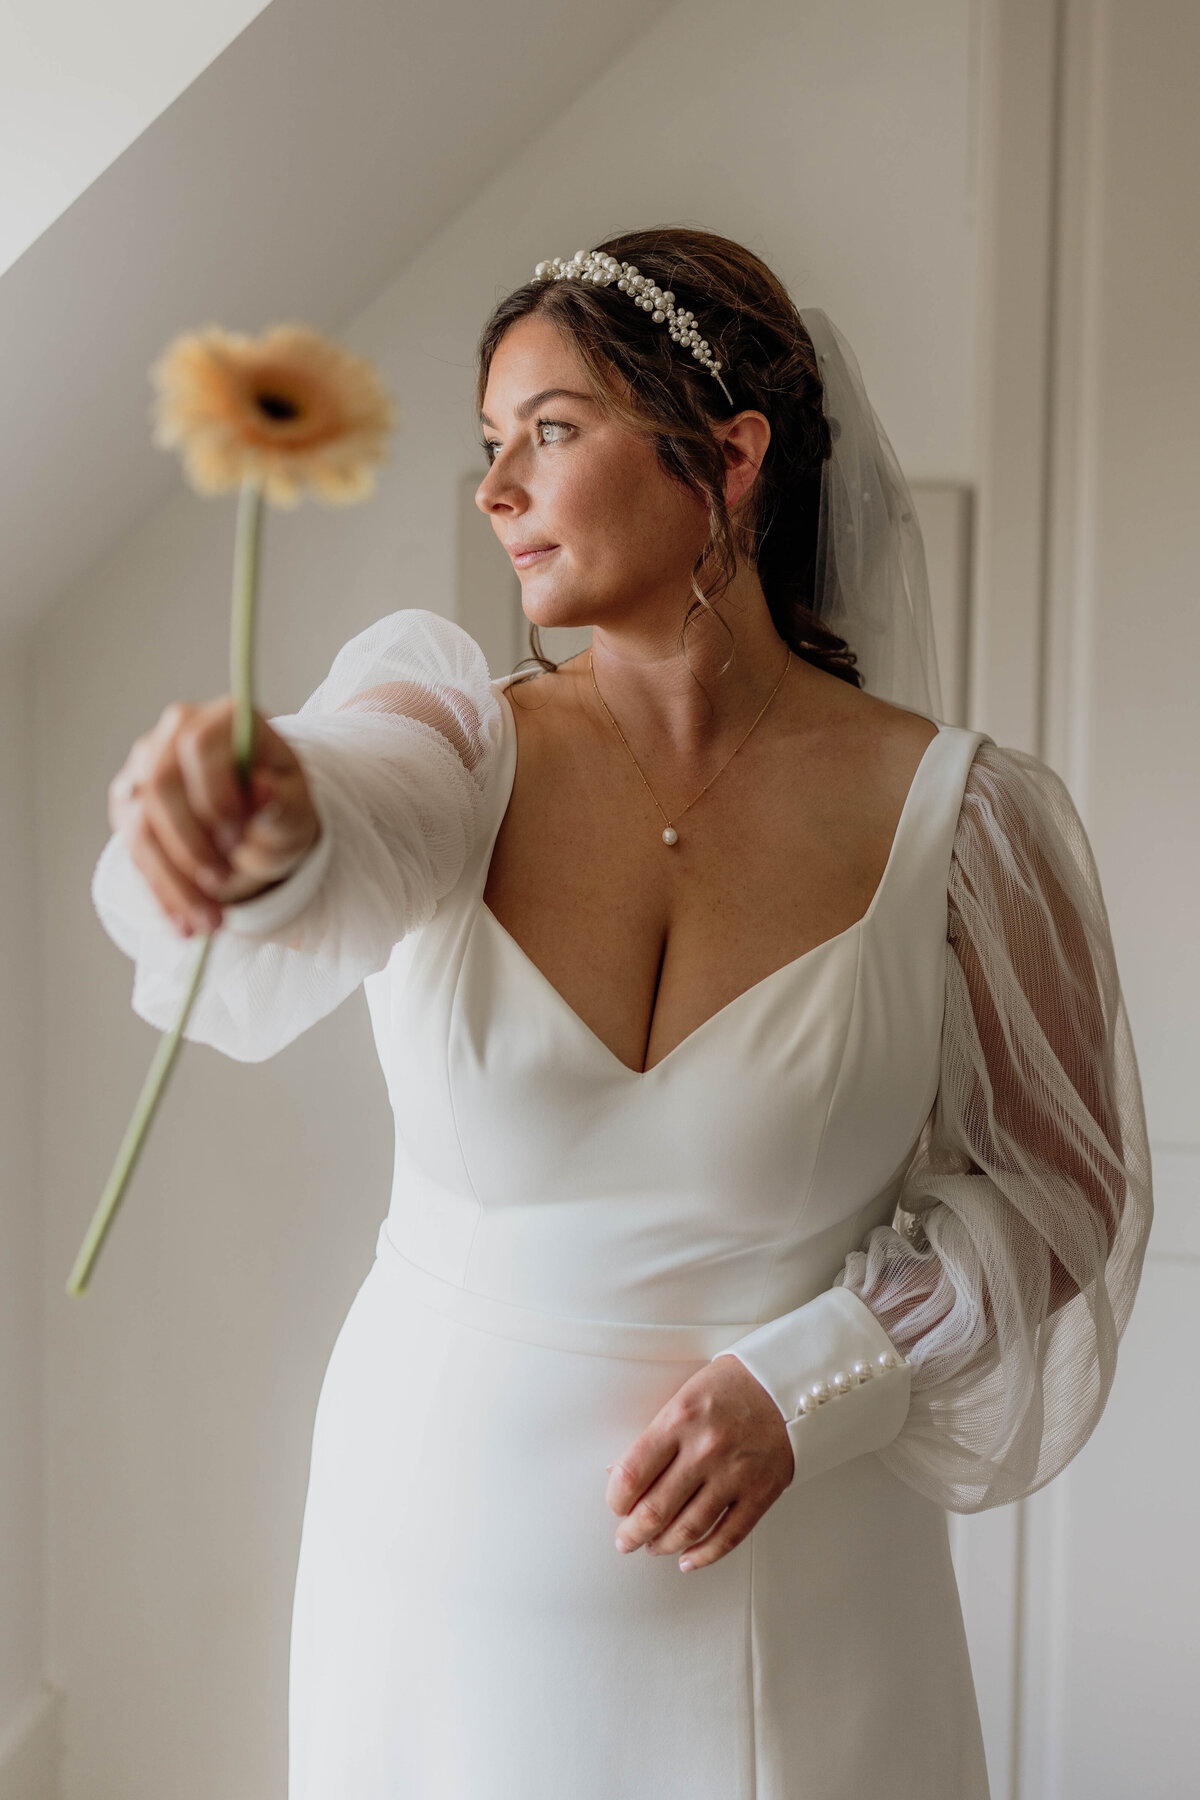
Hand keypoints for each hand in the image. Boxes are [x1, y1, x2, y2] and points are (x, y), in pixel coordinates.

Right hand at [107, 696, 320, 936]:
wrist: (260, 827)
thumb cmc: (281, 809)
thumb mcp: (296, 810)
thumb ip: (282, 803)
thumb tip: (263, 791)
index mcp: (225, 721)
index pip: (200, 742)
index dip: (214, 791)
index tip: (239, 836)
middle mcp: (175, 734)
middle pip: (161, 784)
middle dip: (191, 842)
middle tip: (224, 883)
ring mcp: (145, 769)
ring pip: (142, 825)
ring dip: (176, 880)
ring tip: (212, 921)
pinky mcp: (130, 807)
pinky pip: (135, 853)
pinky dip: (163, 894)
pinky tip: (187, 925)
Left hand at [605, 1354, 794, 1571]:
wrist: (788, 1386)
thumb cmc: (733, 1386)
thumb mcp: (684, 1396)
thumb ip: (655, 1436)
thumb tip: (621, 1474)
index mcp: (680, 1419)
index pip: (632, 1474)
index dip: (616, 1499)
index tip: (616, 1505)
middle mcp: (706, 1449)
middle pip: (655, 1509)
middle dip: (632, 1533)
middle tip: (625, 1540)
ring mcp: (735, 1474)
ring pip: (689, 1529)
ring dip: (664, 1545)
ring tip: (653, 1546)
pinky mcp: (761, 1493)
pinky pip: (728, 1536)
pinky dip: (704, 1555)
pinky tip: (689, 1559)